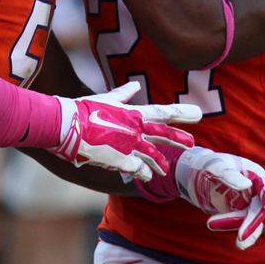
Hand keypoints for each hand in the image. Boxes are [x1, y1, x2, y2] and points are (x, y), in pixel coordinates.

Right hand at [50, 82, 200, 181]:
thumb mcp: (106, 99)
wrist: (66, 125)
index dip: (182, 114)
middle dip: (180, 140)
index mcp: (133, 113)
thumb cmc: (83, 109)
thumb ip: (123, 94)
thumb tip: (136, 86)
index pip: (164, 113)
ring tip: (166, 170)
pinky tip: (147, 177)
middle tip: (193, 144)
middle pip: (164, 135)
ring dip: (161, 163)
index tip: (198, 114)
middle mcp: (135, 129)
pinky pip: (137, 169)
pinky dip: (143, 173)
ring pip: (152, 156)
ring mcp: (129, 146)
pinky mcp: (120, 160)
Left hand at [175, 147, 264, 249]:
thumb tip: (246, 185)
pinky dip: (236, 231)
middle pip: (259, 209)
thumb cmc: (208, 164)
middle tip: (240, 237)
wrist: (196, 174)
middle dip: (251, 224)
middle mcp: (256, 189)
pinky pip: (241, 224)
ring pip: (251, 220)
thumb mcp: (216, 166)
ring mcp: (248, 202)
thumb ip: (229, 174)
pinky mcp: (239, 212)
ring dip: (241, 230)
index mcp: (255, 174)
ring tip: (225, 234)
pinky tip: (231, 238)